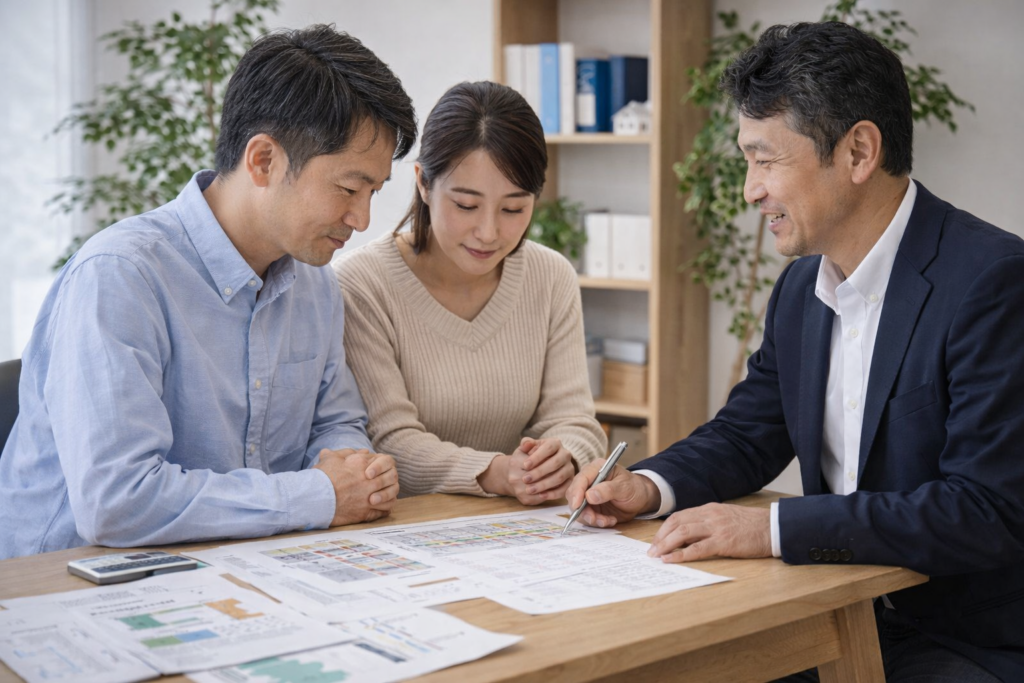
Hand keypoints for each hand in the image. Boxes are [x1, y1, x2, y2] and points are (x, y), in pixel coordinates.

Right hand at [314, 448, 398, 525]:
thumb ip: (348, 452)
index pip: (385, 461)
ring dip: (389, 494)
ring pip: (391, 495)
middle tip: (384, 482)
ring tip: (384, 495)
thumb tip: (364, 451)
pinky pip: (384, 510)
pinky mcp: (365, 513)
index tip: (378, 470)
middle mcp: (368, 480)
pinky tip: (381, 507)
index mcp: (361, 464)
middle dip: (390, 479)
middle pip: (391, 477)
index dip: (383, 465)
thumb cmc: (320, 478)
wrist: (312, 499)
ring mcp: (368, 497)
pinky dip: (385, 508)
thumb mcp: (331, 458)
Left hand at [512, 437, 575, 504]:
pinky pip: (564, 489)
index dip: (537, 457)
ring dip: (544, 484)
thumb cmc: (532, 456)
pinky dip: (553, 494)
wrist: (540, 466)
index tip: (525, 465)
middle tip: (525, 479)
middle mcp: (565, 455)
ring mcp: (569, 468)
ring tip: (530, 489)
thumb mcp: (528, 448)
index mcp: (555, 443)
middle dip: (539, 472)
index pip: (548, 448)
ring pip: (559, 477)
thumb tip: (525, 444)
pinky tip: (541, 496)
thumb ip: (526, 444)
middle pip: (555, 463)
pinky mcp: (570, 481)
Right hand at [565, 460, 660, 527]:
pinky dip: (597, 522)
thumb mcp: (624, 487)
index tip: (577, 505)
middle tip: (594, 518)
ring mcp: (588, 495)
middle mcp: (589, 481)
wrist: (640, 498)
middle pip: (574, 495)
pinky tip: (609, 520)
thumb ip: (608, 490)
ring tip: (607, 520)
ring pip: (578, 508)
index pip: (580, 479)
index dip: (576, 492)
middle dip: (582, 509)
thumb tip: (589, 495)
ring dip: (591, 518)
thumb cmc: (634, 487)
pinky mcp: (590, 507)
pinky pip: (587, 517)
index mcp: (596, 469)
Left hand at [647, 503, 770, 561]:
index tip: (656, 540)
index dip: (664, 529)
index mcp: (709, 509)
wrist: (773, 527)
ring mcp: (716, 528)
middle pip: (676, 523)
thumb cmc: (751, 526)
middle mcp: (709, 515)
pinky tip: (671, 560)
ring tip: (656, 556)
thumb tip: (689, 536)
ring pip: (683, 533)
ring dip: (666, 545)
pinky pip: (697, 548)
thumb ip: (708, 523)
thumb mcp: (726, 518)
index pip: (679, 516)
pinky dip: (681, 555)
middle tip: (651, 551)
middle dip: (660, 537)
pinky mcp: (724, 542)